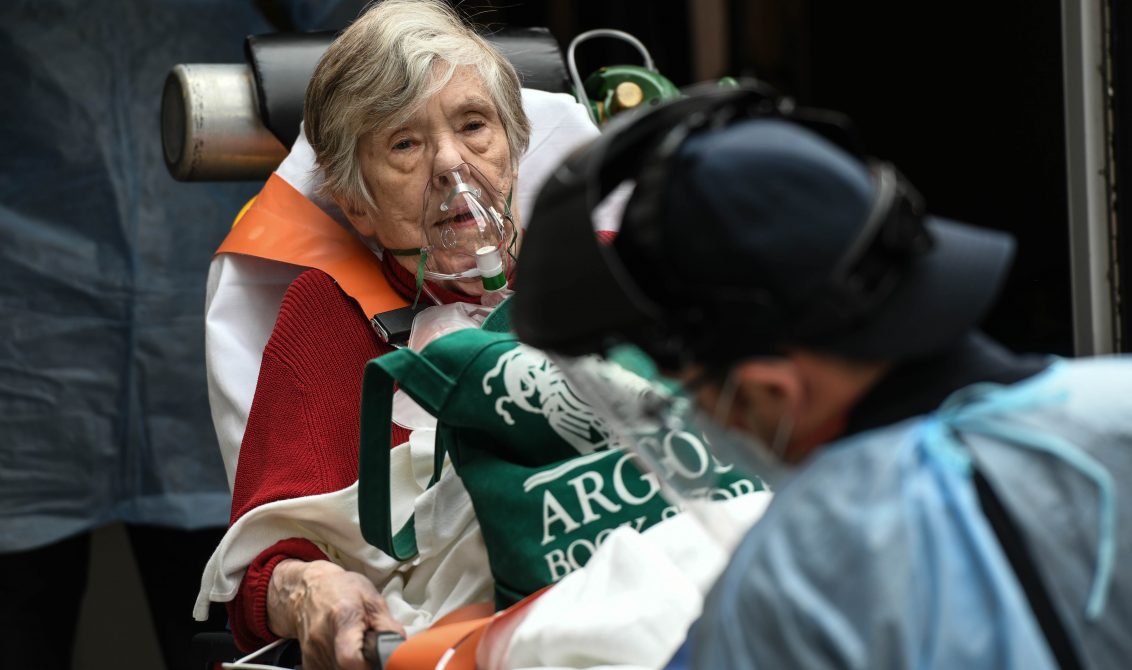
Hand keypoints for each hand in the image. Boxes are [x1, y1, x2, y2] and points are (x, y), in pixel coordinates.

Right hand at [267, 559, 405, 669]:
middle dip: (364, 664)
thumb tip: (399, 647)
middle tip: (370, 650)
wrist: (309, 589)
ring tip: (357, 648)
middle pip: (346, 668)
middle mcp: (321, 639)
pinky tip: (345, 653)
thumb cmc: (342, 589)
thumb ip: (387, 625)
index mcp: (343, 619)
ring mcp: (311, 652)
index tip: (377, 662)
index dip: (367, 666)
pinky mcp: (308, 661)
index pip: (350, 658)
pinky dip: (340, 666)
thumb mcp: (373, 598)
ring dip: (353, 666)